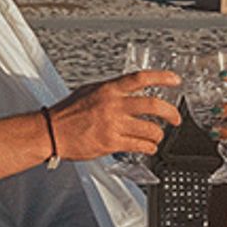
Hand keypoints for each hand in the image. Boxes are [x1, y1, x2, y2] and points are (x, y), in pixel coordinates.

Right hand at [49, 69, 181, 162]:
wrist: (51, 132)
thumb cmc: (66, 113)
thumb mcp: (88, 91)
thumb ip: (110, 91)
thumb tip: (126, 90)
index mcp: (109, 89)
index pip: (141, 78)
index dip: (162, 78)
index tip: (175, 81)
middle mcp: (114, 105)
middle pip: (153, 106)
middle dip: (171, 113)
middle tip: (176, 119)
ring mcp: (113, 125)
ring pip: (150, 129)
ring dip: (158, 135)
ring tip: (157, 137)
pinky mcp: (111, 143)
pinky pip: (139, 146)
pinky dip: (148, 148)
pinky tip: (148, 148)